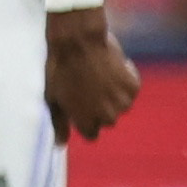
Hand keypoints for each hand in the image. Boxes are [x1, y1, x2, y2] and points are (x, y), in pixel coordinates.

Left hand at [43, 11, 140, 139]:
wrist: (78, 41)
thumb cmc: (60, 70)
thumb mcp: (53, 99)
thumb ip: (59, 124)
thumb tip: (60, 145)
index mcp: (87, 124)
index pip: (91, 134)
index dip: (84, 117)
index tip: (78, 102)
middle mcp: (107, 118)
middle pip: (106, 120)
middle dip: (98, 106)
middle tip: (87, 85)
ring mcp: (122, 103)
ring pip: (120, 105)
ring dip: (112, 94)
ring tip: (97, 75)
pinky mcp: (133, 86)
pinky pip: (130, 89)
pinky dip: (124, 80)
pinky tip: (110, 68)